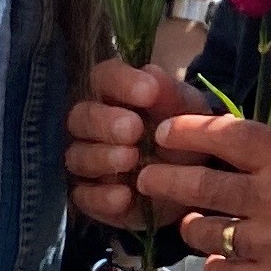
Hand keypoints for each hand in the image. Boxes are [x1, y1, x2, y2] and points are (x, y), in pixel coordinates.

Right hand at [65, 59, 213, 231]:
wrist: (193, 184)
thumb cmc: (184, 137)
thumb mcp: (188, 113)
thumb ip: (171, 95)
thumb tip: (151, 73)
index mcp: (114, 94)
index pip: (104, 77)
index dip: (121, 82)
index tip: (148, 92)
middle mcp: (92, 126)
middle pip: (80, 117)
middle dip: (105, 122)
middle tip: (134, 129)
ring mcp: (87, 161)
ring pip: (76, 156)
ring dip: (102, 157)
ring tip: (132, 159)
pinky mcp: (90, 197)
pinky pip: (82, 197)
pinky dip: (101, 197)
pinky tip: (124, 196)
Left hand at [144, 114, 270, 270]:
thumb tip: (230, 147)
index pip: (225, 136)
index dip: (187, 132)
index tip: (165, 133)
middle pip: (200, 186)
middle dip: (163, 180)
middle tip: (146, 178)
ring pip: (203, 233)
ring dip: (190, 227)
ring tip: (191, 224)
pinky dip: (214, 265)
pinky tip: (219, 259)